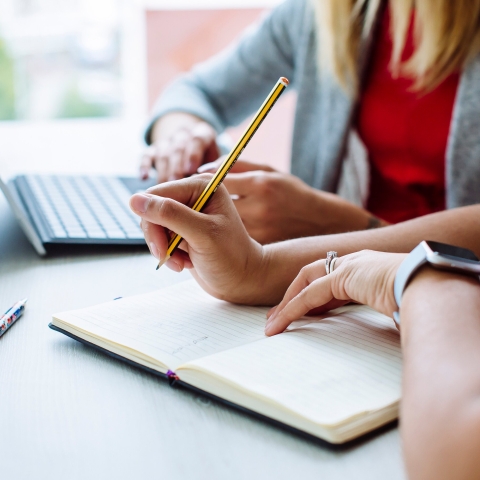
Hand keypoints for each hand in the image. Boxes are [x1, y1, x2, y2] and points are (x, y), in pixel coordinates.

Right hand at [129, 174, 273, 304]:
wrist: (242, 280)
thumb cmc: (232, 257)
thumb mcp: (202, 234)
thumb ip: (170, 215)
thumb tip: (134, 200)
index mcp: (201, 185)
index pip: (158, 194)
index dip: (153, 220)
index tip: (162, 247)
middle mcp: (193, 194)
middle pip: (152, 209)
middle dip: (157, 237)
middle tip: (169, 257)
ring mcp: (187, 212)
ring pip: (152, 224)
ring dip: (162, 248)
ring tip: (181, 262)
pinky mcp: (181, 229)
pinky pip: (158, 237)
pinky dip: (167, 253)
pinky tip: (184, 261)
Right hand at [140, 112, 219, 181]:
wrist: (193, 154)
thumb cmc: (210, 165)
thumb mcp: (217, 163)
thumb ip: (215, 168)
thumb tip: (208, 173)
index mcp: (203, 133)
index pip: (197, 139)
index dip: (193, 153)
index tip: (191, 169)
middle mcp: (184, 134)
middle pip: (178, 147)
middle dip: (176, 166)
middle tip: (176, 182)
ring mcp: (168, 141)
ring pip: (163, 152)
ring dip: (163, 171)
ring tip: (165, 189)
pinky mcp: (154, 150)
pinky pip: (147, 155)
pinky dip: (144, 166)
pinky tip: (144, 178)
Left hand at [198, 159, 374, 243]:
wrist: (319, 223)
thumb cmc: (290, 193)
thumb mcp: (269, 172)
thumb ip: (237, 167)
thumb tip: (205, 167)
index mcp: (261, 185)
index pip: (218, 180)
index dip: (200, 182)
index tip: (192, 184)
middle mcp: (259, 208)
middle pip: (214, 205)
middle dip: (197, 203)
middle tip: (187, 202)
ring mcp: (258, 230)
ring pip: (218, 224)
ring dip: (204, 220)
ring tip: (199, 217)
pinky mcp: (257, 246)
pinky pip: (228, 238)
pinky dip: (217, 234)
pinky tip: (215, 232)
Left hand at [265, 250, 405, 335]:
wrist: (432, 284)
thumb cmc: (419, 296)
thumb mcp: (392, 302)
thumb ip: (380, 306)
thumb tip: (385, 323)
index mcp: (365, 267)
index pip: (330, 279)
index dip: (312, 295)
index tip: (301, 313)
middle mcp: (354, 261)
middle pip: (311, 275)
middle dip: (292, 295)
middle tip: (277, 317)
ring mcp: (349, 265)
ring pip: (306, 284)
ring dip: (287, 305)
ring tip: (272, 324)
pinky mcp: (344, 276)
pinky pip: (310, 295)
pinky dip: (293, 309)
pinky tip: (281, 323)